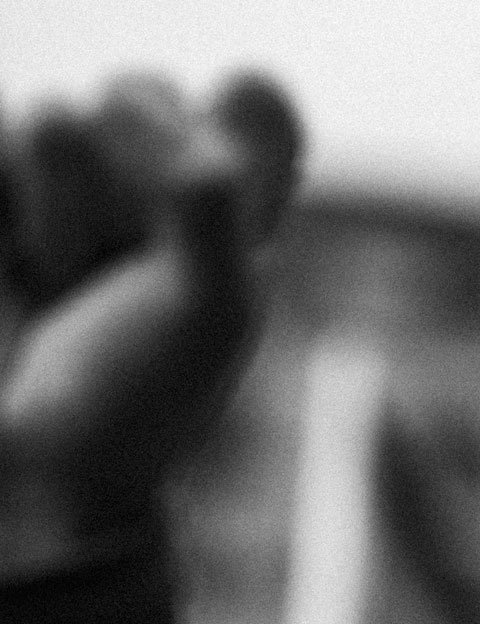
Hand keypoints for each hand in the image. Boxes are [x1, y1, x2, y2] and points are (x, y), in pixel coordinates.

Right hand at [0, 73, 301, 575]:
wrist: (35, 474)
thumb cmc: (140, 402)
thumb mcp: (213, 308)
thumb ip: (210, 196)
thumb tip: (133, 103)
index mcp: (229, 205)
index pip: (254, 102)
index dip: (227, 148)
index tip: (208, 224)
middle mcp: (147, 176)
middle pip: (139, 92)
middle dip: (129, 193)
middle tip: (122, 280)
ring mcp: (62, 179)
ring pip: (52, 121)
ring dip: (60, 221)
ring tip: (65, 289)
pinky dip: (8, 221)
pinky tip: (21, 274)